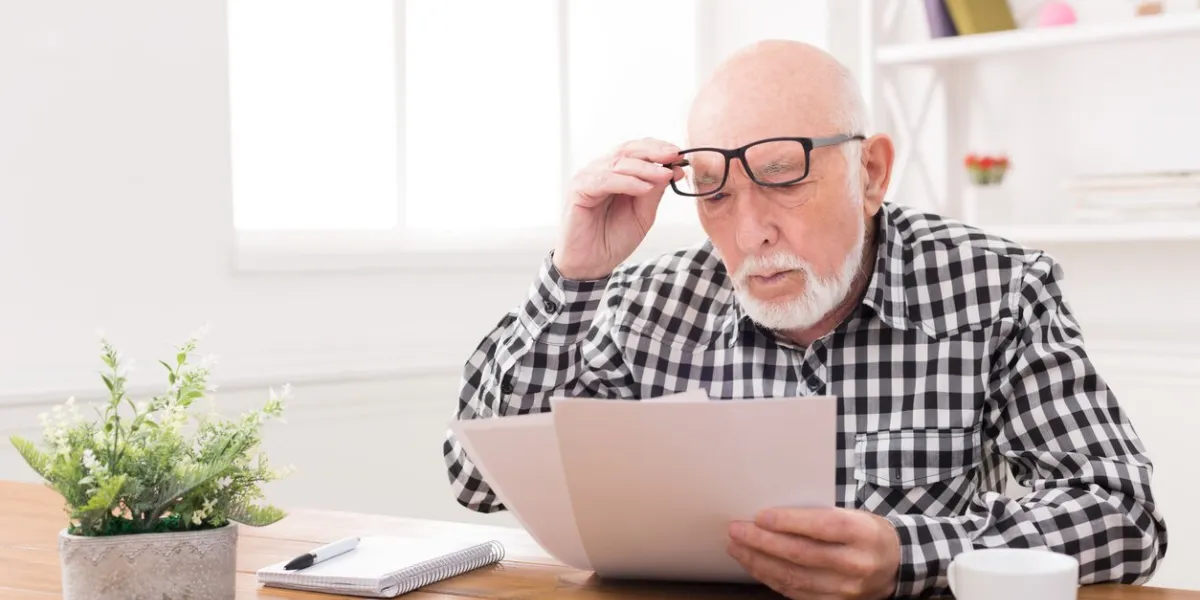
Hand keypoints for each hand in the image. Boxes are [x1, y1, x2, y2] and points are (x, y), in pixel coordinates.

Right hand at [553, 138, 683, 279]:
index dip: (658, 148)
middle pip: (628, 150)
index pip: (637, 150)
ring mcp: (588, 178)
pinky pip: (605, 180)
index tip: (679, 155)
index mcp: (616, 173)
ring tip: (665, 175)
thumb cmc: (613, 239)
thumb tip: (674, 170)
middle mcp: (601, 170)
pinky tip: (644, 188)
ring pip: (618, 163)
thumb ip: (655, 192)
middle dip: (654, 151)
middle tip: (675, 156)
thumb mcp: (643, 214)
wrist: (592, 263)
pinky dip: (627, 182)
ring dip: (645, 168)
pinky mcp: (578, 190)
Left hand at [727, 507, 900, 599]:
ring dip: (759, 562)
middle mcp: (855, 563)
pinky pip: (795, 593)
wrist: (896, 563)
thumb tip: (771, 515)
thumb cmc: (866, 532)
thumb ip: (818, 514)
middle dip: (762, 542)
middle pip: (800, 554)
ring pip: (793, 577)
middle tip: (737, 530)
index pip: (821, 527)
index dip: (788, 522)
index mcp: (861, 533)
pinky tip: (756, 566)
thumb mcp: (853, 514)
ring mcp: (845, 589)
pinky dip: (770, 578)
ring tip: (737, 548)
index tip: (760, 516)